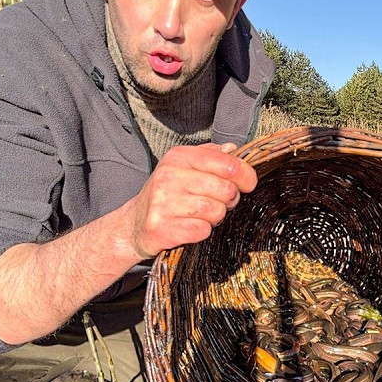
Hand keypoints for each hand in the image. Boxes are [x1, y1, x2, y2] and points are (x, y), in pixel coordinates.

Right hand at [125, 142, 256, 257]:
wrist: (134, 224)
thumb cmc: (166, 195)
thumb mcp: (183, 167)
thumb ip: (210, 156)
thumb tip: (233, 150)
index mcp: (178, 157)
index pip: (227, 163)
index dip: (245, 175)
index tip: (247, 183)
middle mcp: (169, 177)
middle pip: (226, 189)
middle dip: (229, 199)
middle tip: (216, 201)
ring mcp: (164, 203)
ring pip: (216, 211)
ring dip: (215, 216)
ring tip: (200, 214)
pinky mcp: (163, 228)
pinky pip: (203, 230)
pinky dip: (202, 231)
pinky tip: (190, 226)